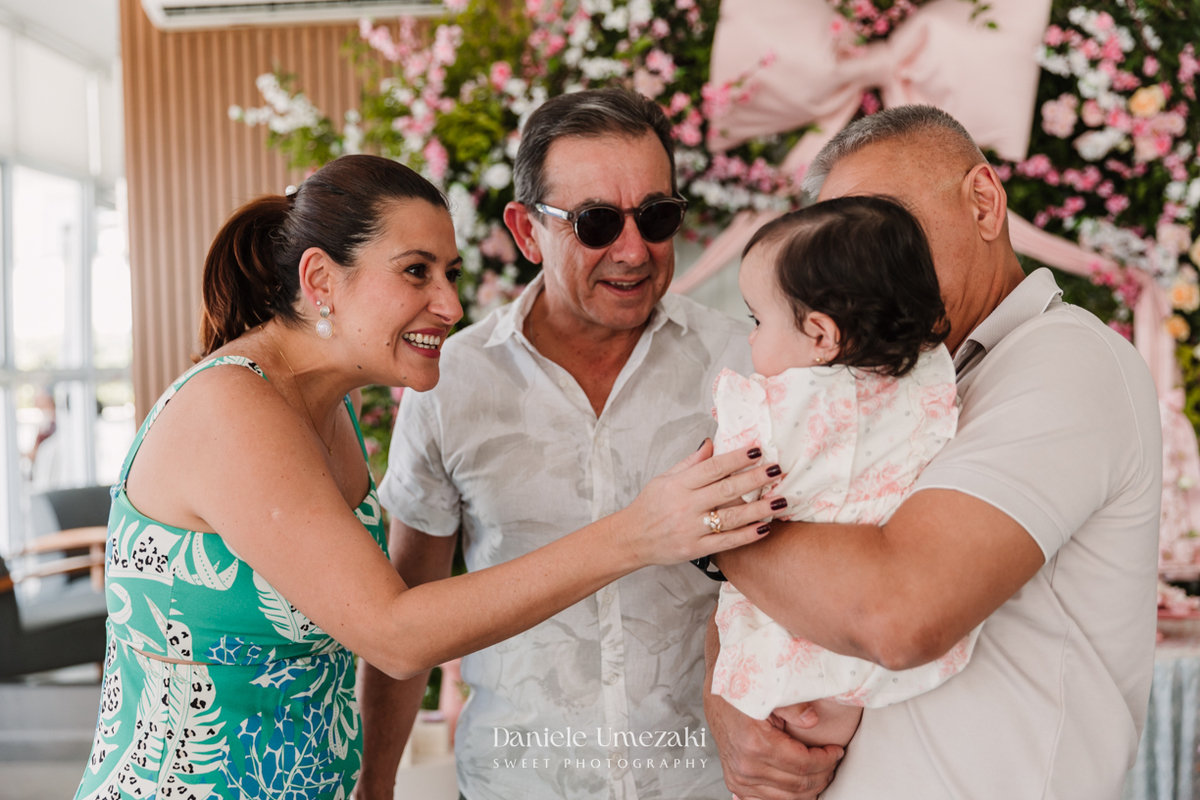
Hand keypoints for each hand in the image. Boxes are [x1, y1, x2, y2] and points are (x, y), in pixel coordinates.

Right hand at [620, 440, 784, 566]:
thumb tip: (711, 443)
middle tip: (777, 470)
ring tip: (781, 500)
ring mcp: (691, 529)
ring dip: (758, 509)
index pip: (713, 468)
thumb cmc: (649, 506)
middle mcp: (685, 506)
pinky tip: (765, 527)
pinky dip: (747, 535)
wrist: (631, 538)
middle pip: (726, 490)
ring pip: (730, 518)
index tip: (757, 450)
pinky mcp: (695, 549)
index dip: (736, 458)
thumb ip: (690, 463)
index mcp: (678, 485)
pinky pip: (726, 542)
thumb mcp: (664, 479)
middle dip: (755, 479)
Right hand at [706, 691, 841, 799]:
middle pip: (798, 784)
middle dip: (822, 774)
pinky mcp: (736, 783)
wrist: (718, 695)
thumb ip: (793, 706)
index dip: (826, 760)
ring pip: (786, 798)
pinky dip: (788, 796)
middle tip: (832, 760)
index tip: (836, 751)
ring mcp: (739, 778)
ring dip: (809, 788)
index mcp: (755, 743)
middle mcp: (745, 765)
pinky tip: (800, 785)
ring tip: (821, 771)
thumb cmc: (742, 692)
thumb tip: (813, 720)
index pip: (803, 764)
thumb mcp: (770, 691)